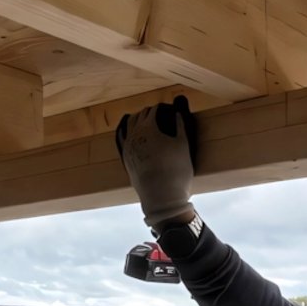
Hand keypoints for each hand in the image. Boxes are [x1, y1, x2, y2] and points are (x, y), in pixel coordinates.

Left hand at [115, 95, 196, 228]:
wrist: (162, 198)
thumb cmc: (176, 171)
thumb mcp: (184, 145)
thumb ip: (181, 126)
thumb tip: (178, 113)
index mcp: (149, 128)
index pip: (153, 110)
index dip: (160, 108)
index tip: (167, 108)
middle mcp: (134, 135)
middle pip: (139, 116)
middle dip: (148, 113)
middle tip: (158, 113)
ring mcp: (127, 147)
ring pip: (128, 126)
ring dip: (136, 120)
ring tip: (144, 120)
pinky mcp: (125, 159)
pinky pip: (122, 140)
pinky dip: (127, 133)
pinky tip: (129, 132)